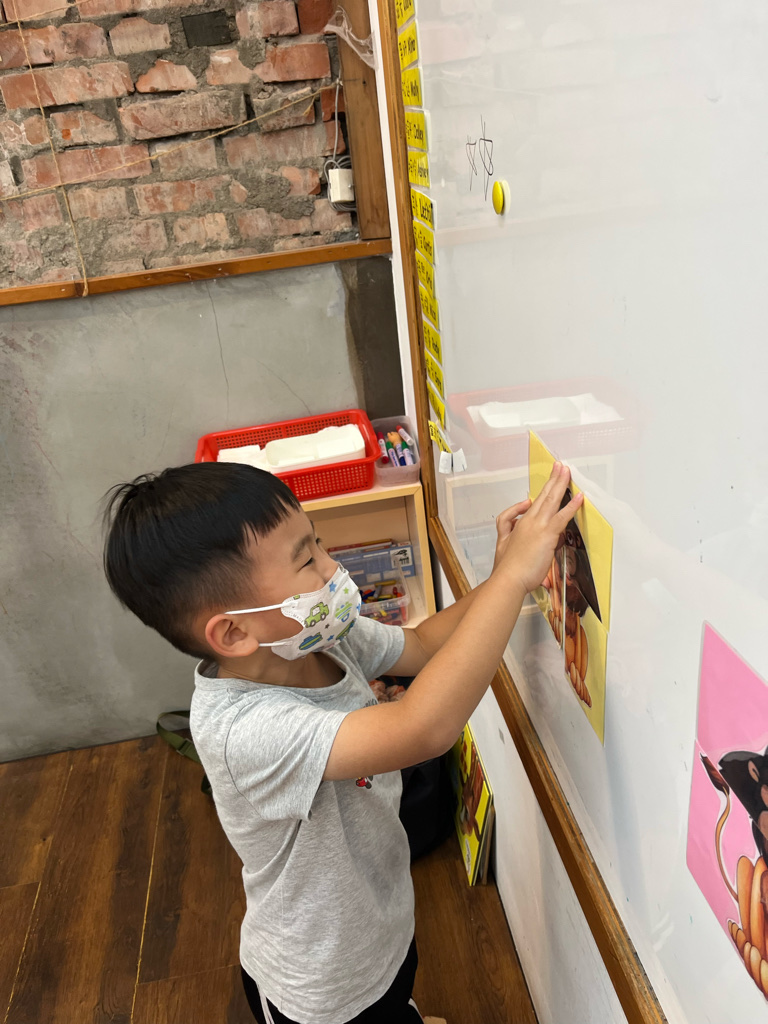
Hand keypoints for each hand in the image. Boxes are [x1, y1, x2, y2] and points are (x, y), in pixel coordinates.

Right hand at [492, 463, 582, 593]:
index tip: (548, 483)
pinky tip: (579, 497)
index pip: (534, 502)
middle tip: (560, 466)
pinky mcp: (547, 534)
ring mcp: (538, 526)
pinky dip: (571, 505)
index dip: (543, 491)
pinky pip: (562, 516)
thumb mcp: (503, 543)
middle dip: (553, 479)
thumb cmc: (508, 568)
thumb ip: (510, 527)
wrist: (508, 579)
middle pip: (543, 495)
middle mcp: (529, 521)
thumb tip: (520, 520)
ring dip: (561, 484)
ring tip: (567, 472)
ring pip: (551, 500)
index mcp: (520, 523)